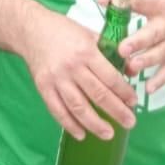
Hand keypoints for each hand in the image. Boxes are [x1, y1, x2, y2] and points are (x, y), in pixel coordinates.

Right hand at [16, 0, 137, 141]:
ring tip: (108, 134)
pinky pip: (58, 110)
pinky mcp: (43, 87)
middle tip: (130, 123)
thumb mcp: (88, 34)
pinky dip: (70, 125)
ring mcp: (56, 78)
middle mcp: (72, 67)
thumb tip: (128, 70)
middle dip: (117, 111)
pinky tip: (81, 134)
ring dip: (95, 124)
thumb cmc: (63, 30)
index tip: (133, 102)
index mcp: (86, 51)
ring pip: (78, 107)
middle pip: (98, 95)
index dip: (124, 92)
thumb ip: (107, 51)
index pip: (110, 77)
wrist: (31, 29)